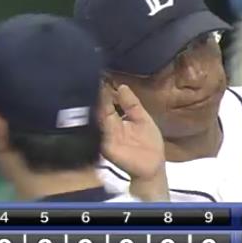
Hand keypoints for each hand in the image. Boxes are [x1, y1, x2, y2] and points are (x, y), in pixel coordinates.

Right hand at [98, 83, 167, 200]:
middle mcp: (107, 127)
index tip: (97, 75)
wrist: (152, 167)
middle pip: (97, 109)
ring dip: (93, 107)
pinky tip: (96, 112)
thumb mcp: (142, 118)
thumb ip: (132, 104)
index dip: (102, 90)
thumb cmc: (149, 144)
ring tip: (90, 90)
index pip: (105, 102)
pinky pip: (98, 134)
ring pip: (95, 119)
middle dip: (94, 95)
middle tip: (89, 78)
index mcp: (115, 119)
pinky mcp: (106, 147)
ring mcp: (104, 137)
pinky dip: (97, 123)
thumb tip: (122, 86)